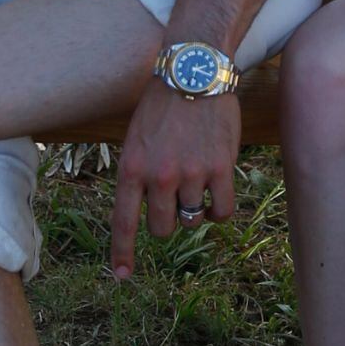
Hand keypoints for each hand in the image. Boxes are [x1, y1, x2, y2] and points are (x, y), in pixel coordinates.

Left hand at [109, 81, 239, 279]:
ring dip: (195, 209)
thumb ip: (139, 173)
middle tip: (175, 198)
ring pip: (192, 219)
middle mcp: (159, 176)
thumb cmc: (163, 101)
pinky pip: (222, 211)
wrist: (195, 69)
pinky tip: (218, 195)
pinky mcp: (221, 168)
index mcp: (132, 168)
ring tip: (198, 183)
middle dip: (168, 220)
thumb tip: (148, 208)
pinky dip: (219, 211)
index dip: (123, 253)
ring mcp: (191, 174)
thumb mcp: (136, 136)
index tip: (122, 276)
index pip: (124, 222)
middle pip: (163, 228)